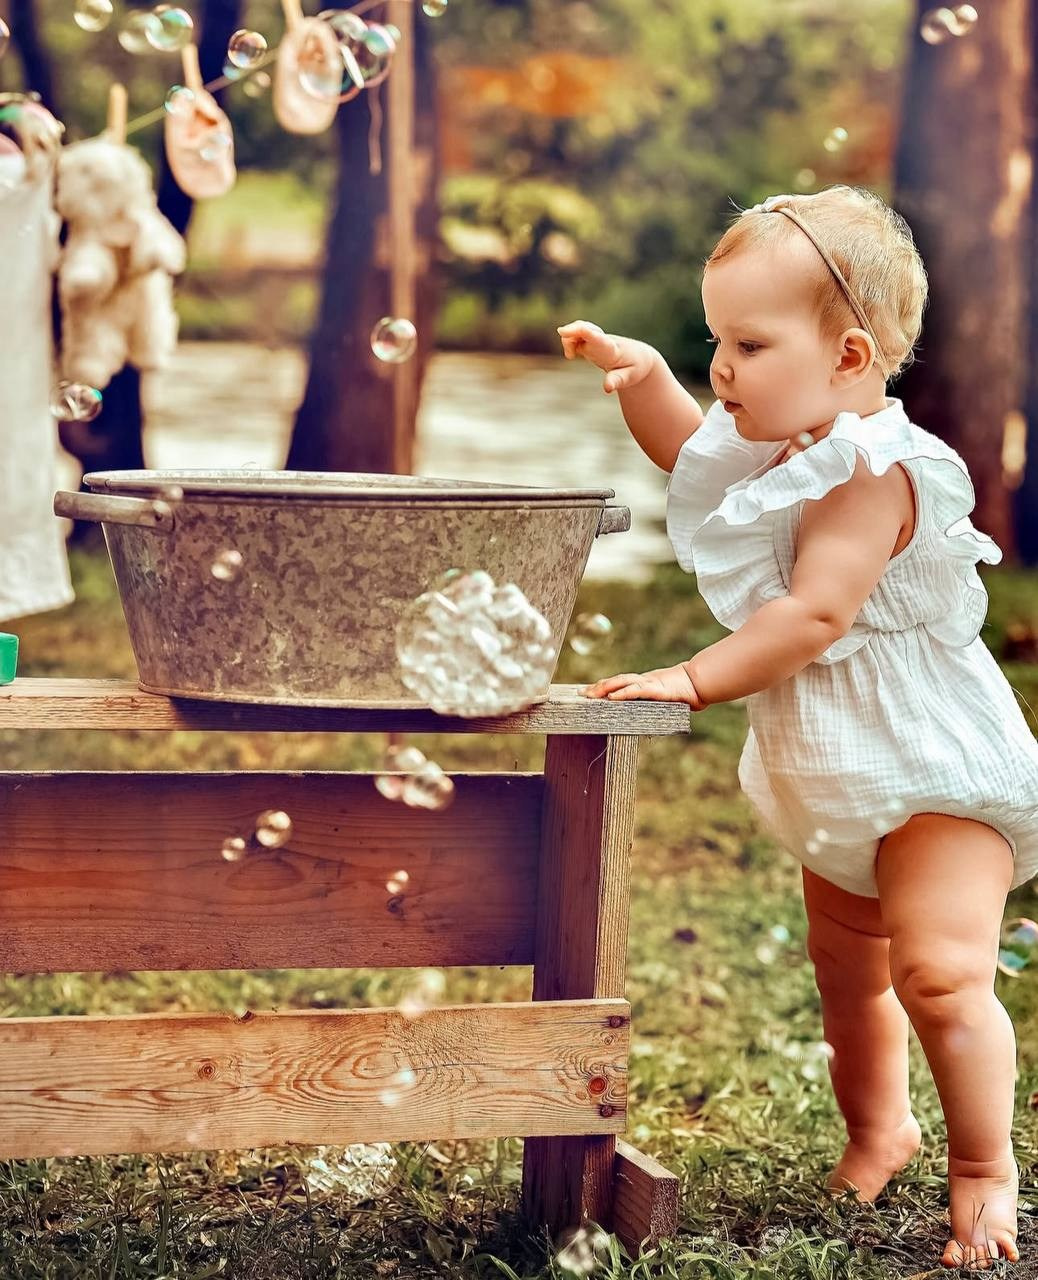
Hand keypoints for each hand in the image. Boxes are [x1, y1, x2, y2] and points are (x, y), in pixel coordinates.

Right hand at [557, 320, 658, 393]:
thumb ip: (617, 381)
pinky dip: (570, 341)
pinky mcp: (593, 340)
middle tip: (568, 353)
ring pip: (580, 330)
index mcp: (611, 350)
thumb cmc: (635, 367)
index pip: (596, 338)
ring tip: (570, 356)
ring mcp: (597, 339)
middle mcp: (603, 340)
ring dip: (569, 339)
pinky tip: (571, 354)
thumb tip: (607, 388)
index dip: (580, 332)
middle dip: (570, 333)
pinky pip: (578, 334)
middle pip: (584, 329)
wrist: (640, 357)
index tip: (562, 332)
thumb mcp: (630, 377)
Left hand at [580, 662, 706, 708]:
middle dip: (597, 687)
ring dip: (604, 688)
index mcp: (642, 683)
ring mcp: (648, 683)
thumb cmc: (683, 694)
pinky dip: (622, 693)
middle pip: (615, 681)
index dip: (602, 687)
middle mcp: (642, 681)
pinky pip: (635, 691)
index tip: (587, 692)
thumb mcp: (663, 701)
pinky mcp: (655, 689)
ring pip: (621, 682)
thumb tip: (642, 719)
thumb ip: (651, 706)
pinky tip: (611, 697)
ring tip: (590, 694)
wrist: (699, 684)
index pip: (618, 683)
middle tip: (580, 694)